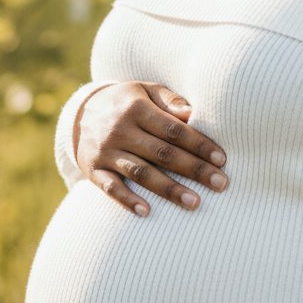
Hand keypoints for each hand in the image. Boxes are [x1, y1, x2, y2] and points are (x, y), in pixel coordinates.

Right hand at [75, 81, 228, 215]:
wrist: (81, 112)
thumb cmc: (127, 102)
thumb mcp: (145, 90)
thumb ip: (169, 100)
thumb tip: (192, 113)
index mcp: (137, 108)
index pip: (174, 130)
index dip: (198, 144)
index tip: (221, 159)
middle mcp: (121, 130)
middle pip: (163, 153)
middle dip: (194, 169)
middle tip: (221, 184)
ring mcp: (106, 152)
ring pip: (141, 173)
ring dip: (169, 189)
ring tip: (195, 202)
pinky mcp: (93, 170)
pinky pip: (111, 188)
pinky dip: (128, 200)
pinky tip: (147, 212)